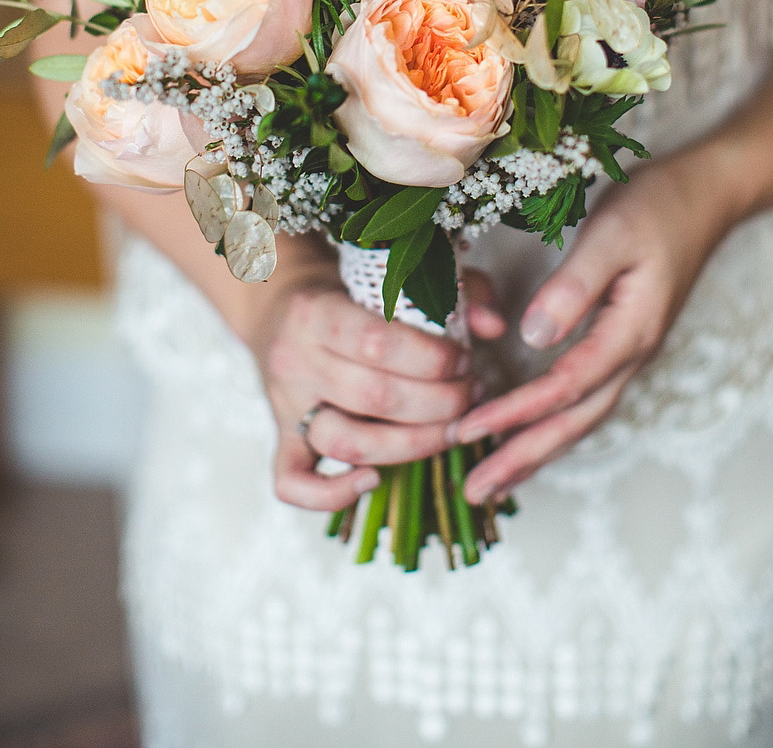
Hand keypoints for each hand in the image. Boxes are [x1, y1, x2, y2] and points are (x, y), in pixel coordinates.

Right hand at [252, 264, 505, 513]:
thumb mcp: (397, 276)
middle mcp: (295, 360)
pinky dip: (331, 495)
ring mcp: (285, 404)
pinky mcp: (282, 439)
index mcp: (316, 311)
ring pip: (346, 442)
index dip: (432, 359)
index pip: (377, 342)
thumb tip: (495, 326)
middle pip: (374, 397)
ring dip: (412, 445)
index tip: (465, 360)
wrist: (277, 305)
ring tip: (451, 429)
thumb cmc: (349, 290)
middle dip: (440, 403)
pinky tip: (374, 481)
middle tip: (472, 394)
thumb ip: (453, 290)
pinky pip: (292, 483)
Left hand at [454, 156, 730, 504]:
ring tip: (492, 480)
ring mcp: (630, 353)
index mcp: (630, 332)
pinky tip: (527, 432)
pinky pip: (583, 399)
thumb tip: (531, 336)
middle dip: (523, 457)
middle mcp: (632, 354)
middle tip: (474, 490)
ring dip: (536, 450)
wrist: (706, 196)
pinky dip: (552, 424)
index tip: (468, 429)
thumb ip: (574, 285)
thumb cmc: (658, 207)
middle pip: (575, 422)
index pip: (565, 387)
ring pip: (581, 418)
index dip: (516, 412)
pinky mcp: (622, 344)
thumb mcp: (613, 234)